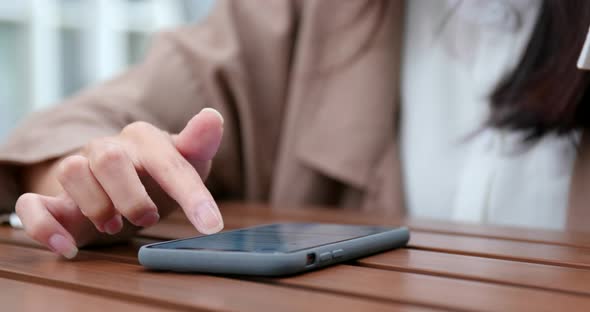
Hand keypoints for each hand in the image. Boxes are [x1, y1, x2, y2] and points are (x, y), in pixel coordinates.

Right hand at [15, 108, 224, 258]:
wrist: (117, 181)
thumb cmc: (155, 172)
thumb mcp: (185, 161)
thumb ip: (199, 143)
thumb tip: (213, 117)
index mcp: (144, 139)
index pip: (168, 163)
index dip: (191, 195)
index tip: (211, 225)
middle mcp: (107, 149)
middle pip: (110, 159)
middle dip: (132, 197)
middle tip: (148, 219)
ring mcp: (78, 169)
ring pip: (71, 172)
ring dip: (96, 206)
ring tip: (114, 225)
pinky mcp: (52, 197)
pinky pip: (32, 205)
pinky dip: (45, 227)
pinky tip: (67, 246)